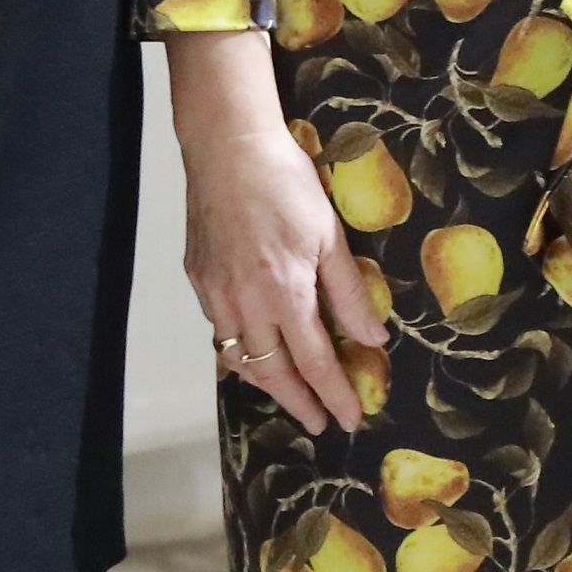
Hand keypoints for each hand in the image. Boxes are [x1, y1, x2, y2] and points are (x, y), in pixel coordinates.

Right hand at [184, 97, 384, 434]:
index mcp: (285, 293)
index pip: (314, 362)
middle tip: (319, 423)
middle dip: (298, 403)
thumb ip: (349, 292)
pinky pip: (217, 331)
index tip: (350, 420)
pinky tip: (252, 351)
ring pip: (239, 358)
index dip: (334, 395)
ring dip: (267, 382)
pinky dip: (237, 351)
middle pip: (272, 372)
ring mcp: (215, 293)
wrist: (228, 148)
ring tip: (291, 395)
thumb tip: (374, 339)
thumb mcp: (331, 234)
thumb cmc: (287, 183)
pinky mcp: (198, 278)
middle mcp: (245, 303)